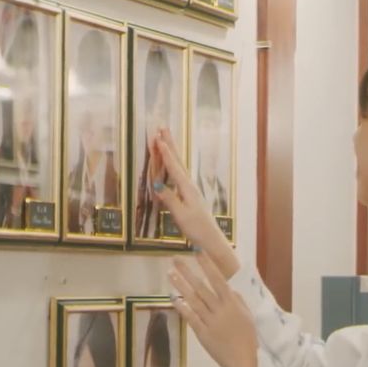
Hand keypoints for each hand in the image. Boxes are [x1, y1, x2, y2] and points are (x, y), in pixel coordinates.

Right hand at [152, 127, 238, 276]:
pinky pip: (178, 174)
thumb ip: (170, 199)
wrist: (211, 239)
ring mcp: (190, 189)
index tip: (157, 138)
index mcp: (187, 188)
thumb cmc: (196, 228)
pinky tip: (171, 163)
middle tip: (162, 128)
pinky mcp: (189, 195)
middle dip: (169, 144)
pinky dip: (172, 164)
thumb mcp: (181, 215)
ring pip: (178, 165)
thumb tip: (157, 184)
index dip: (165, 152)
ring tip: (164, 139)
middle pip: (178, 160)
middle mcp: (190, 185)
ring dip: (171, 151)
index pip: (174, 167)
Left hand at [169, 249, 257, 366]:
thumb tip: (228, 288)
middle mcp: (220, 310)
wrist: (243, 362)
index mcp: (233, 305)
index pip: (218, 280)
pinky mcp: (201, 334)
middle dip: (188, 272)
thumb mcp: (248, 317)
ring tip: (170, 274)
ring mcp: (209, 322)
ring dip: (181, 286)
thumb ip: (238, 301)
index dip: (208, 266)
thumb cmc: (248, 340)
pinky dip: (182, 307)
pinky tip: (173, 297)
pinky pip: (190, 317)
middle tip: (176, 259)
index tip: (198, 252)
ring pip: (193, 300)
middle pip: (201, 287)